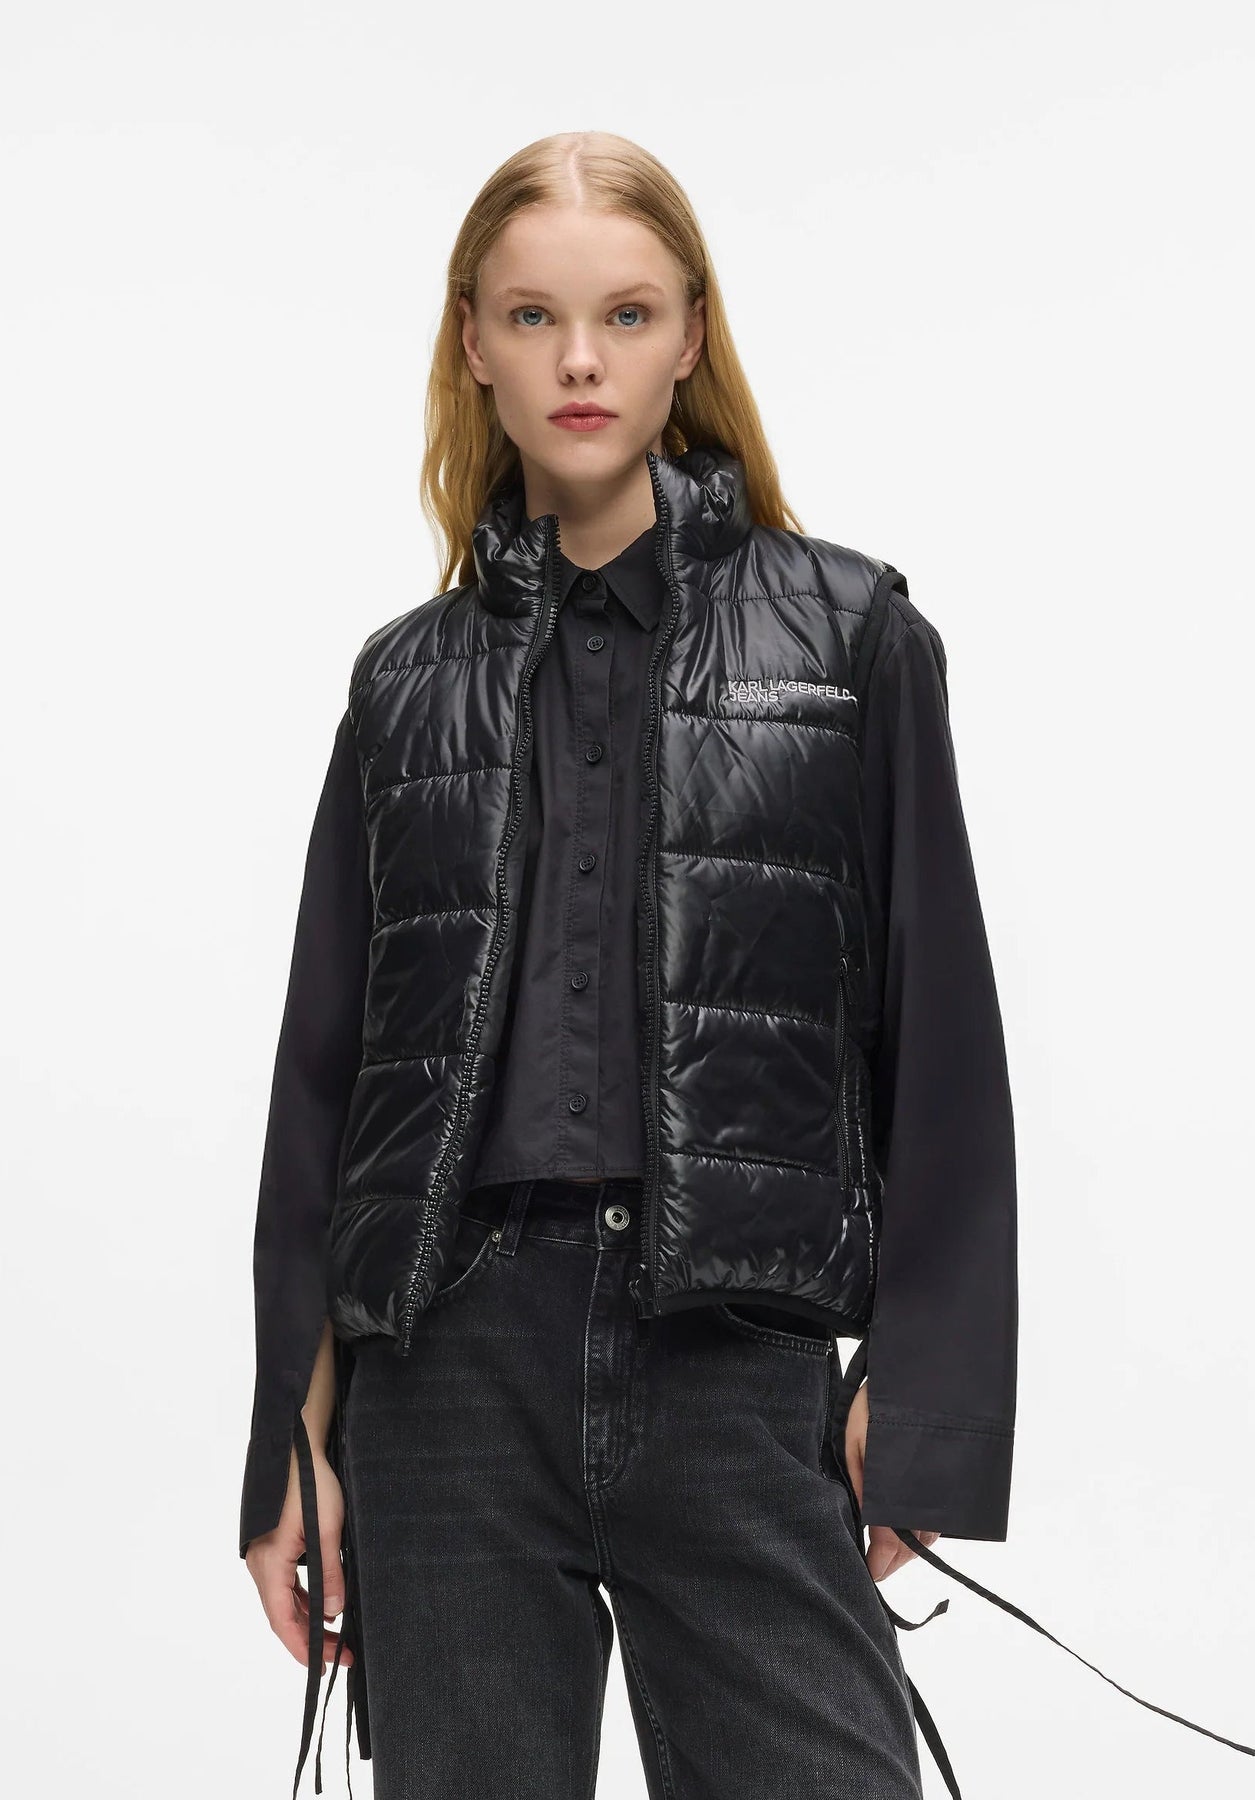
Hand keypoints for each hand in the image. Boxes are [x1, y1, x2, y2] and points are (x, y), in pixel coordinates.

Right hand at [245, 1447, 353, 1674]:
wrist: (297, 1446)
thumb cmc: (311, 1483)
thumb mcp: (328, 1529)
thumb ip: (330, 1573)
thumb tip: (334, 1614)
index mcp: (269, 1563)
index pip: (282, 1621)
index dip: (305, 1648)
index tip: (329, 1664)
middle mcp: (260, 1564)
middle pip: (282, 1615)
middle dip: (311, 1638)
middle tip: (343, 1655)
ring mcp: (263, 1555)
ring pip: (283, 1600)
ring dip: (307, 1619)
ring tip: (338, 1636)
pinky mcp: (271, 1546)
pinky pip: (284, 1583)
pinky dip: (302, 1599)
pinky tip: (322, 1605)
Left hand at [844, 1378, 940, 1582]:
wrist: (919, 1369)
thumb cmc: (878, 1402)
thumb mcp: (857, 1440)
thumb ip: (860, 1486)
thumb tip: (864, 1531)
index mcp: (900, 1484)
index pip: (892, 1539)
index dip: (880, 1563)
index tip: (870, 1576)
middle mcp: (929, 1490)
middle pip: (916, 1544)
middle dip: (896, 1559)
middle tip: (877, 1567)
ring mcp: (945, 1484)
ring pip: (932, 1534)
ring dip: (912, 1547)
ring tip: (890, 1551)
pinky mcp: (954, 1477)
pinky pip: (943, 1517)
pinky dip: (927, 1530)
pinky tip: (911, 1529)